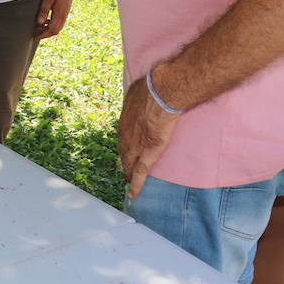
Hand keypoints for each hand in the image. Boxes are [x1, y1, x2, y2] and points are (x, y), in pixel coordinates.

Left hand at [33, 0, 72, 38]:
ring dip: (49, 29)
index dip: (44, 35)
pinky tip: (45, 21)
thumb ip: (44, 11)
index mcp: (60, 14)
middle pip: (56, 30)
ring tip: (38, 29)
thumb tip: (39, 23)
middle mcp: (64, 15)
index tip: (35, 36)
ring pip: (58, 26)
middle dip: (46, 34)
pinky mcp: (65, 10)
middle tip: (35, 34)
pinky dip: (52, 24)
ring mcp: (66, 13)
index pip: (52, 30)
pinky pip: (59, 21)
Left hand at [117, 72, 181, 198]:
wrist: (161, 94)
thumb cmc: (152, 89)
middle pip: (122, 153)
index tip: (125, 150)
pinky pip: (140, 172)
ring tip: (128, 182)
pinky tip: (133, 194)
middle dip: (123, 161)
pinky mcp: (148, 153)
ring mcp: (135, 146)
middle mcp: (125, 136)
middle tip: (124, 169)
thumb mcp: (138, 93)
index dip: (124, 146)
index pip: (122, 138)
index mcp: (123, 122)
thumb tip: (141, 97)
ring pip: (129, 164)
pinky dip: (136, 184)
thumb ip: (138, 100)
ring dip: (128, 173)